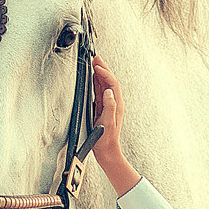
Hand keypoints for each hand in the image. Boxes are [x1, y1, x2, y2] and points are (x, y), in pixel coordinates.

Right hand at [90, 55, 135, 194]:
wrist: (106, 151)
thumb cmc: (106, 140)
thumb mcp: (108, 124)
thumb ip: (109, 107)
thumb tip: (108, 92)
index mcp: (116, 105)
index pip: (112, 84)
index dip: (105, 73)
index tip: (97, 66)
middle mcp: (113, 103)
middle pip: (110, 81)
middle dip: (103, 68)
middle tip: (96, 58)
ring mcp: (108, 105)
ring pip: (104, 85)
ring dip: (100, 73)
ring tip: (94, 62)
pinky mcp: (102, 108)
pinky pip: (100, 92)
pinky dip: (96, 82)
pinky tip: (92, 77)